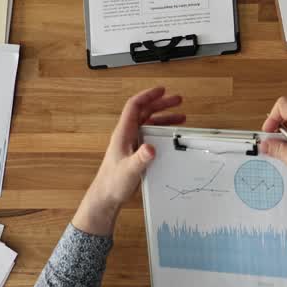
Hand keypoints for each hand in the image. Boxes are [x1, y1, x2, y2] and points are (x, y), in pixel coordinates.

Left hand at [73, 86, 184, 235]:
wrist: (106, 196)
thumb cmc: (113, 182)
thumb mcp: (129, 170)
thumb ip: (140, 158)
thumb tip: (151, 148)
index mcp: (123, 134)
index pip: (134, 107)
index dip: (147, 96)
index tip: (162, 90)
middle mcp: (128, 135)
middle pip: (145, 112)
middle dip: (161, 104)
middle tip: (178, 100)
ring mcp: (132, 143)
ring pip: (149, 123)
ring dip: (164, 117)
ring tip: (181, 116)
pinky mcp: (136, 152)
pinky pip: (151, 136)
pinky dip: (162, 132)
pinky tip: (172, 136)